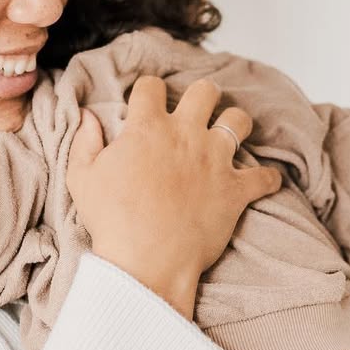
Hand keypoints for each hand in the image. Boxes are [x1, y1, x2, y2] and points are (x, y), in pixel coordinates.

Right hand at [66, 77, 279, 316]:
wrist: (145, 261)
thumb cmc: (111, 220)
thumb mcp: (82, 177)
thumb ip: (85, 141)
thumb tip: (88, 116)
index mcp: (148, 127)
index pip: (152, 87)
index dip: (148, 91)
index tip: (147, 103)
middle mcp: (186, 134)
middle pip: (205, 91)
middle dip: (202, 96)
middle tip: (197, 110)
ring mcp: (215, 160)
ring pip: (239, 121)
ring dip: (235, 124)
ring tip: (229, 135)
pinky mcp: (236, 190)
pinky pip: (265, 176)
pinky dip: (267, 178)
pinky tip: (264, 181)